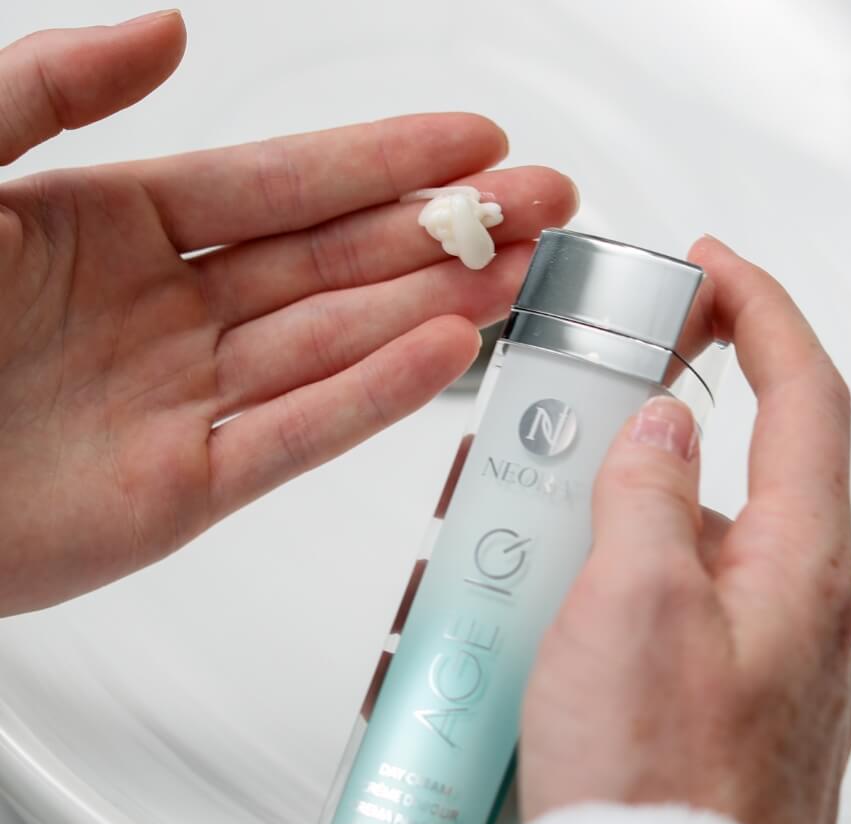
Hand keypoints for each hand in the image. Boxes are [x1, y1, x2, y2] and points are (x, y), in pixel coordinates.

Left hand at [0, 13, 575, 614]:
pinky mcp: (188, 487)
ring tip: (518, 274)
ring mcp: (187, 403)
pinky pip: (298, 435)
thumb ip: (47, 89)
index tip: (471, 141)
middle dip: (444, 230)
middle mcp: (170, 315)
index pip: (282, 185)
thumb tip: (164, 31)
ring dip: (433, 307)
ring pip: (337, 344)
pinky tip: (443, 357)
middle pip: (336, 262)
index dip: (382, 159)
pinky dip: (374, 398)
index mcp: (116, 230)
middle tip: (537, 205)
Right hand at [521, 236, 850, 823]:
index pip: (805, 396)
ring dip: (611, 535)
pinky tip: (548, 634)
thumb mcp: (633, 602)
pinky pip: (673, 624)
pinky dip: (615, 601)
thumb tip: (666, 427)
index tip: (712, 270)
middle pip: (730, 479)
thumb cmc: (655, 782)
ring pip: (689, 558)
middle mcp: (800, 612)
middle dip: (644, 442)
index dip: (762, 313)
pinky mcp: (723, 711)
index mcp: (800, 565)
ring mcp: (765, 667)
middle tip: (562, 440)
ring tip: (522, 555)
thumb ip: (649, 494)